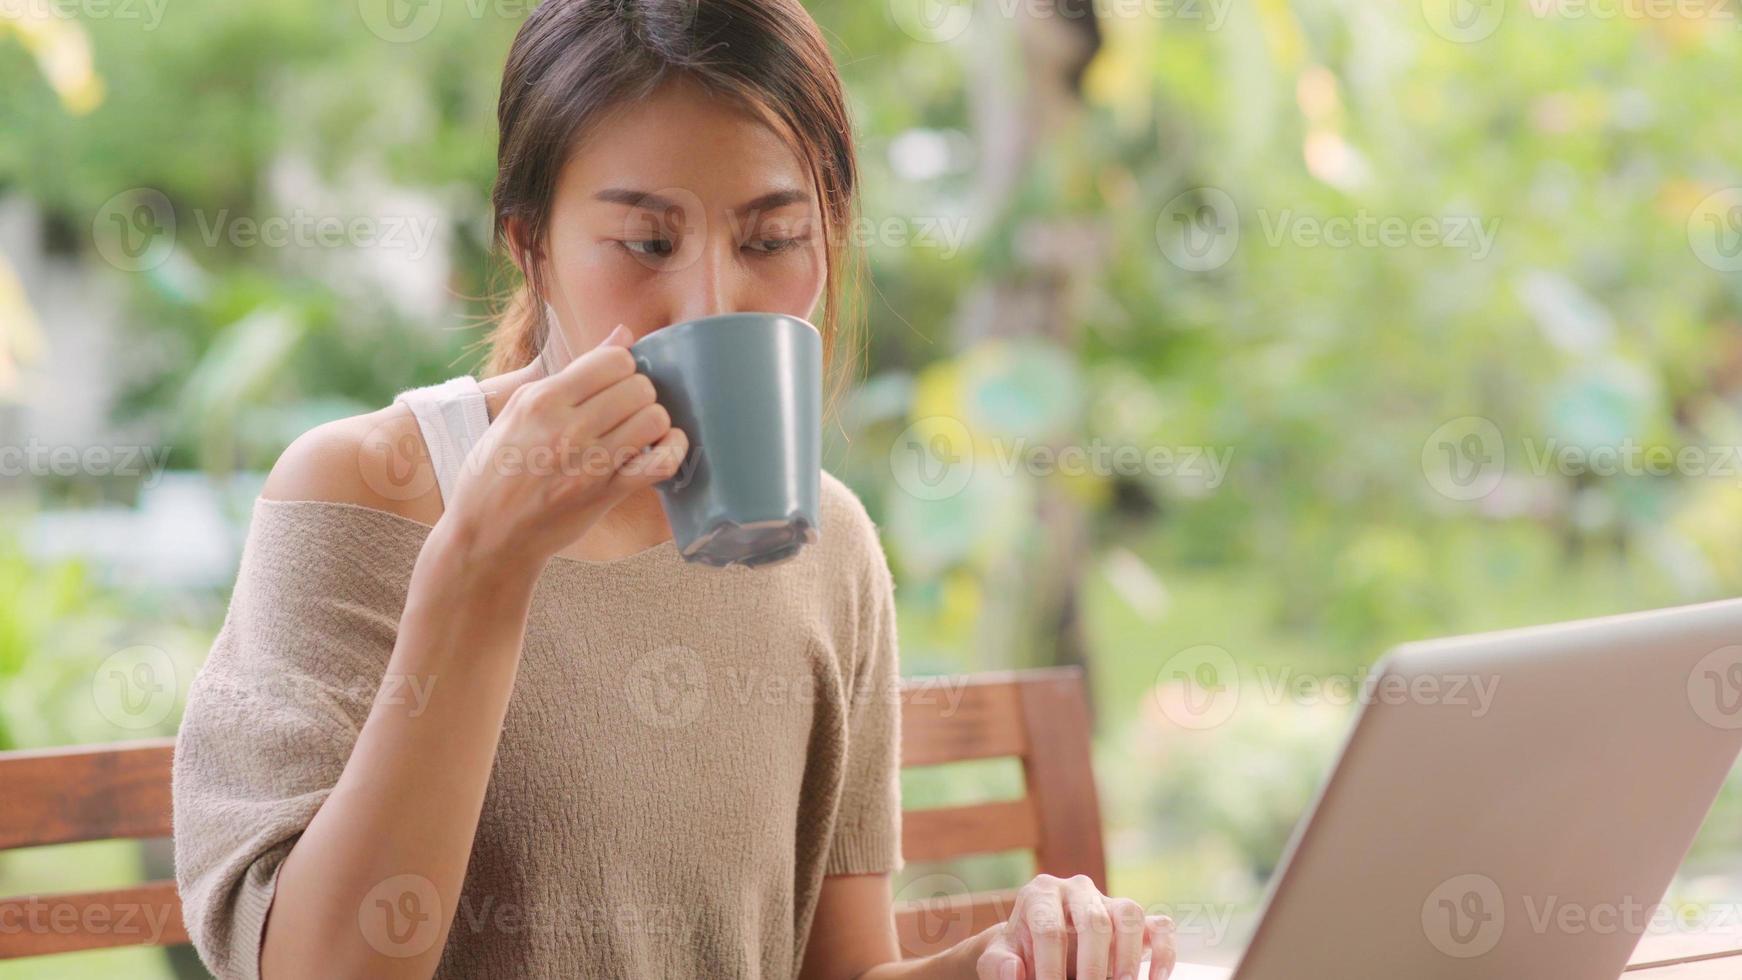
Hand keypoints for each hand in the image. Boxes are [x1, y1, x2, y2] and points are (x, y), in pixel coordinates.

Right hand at [436, 324, 687, 570]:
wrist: (486, 534)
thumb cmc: (497, 468)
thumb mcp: (519, 410)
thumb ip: (573, 371)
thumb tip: (624, 334)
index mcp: (541, 400)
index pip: (613, 360)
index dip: (623, 367)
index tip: (615, 383)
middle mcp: (566, 428)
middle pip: (638, 387)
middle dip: (640, 394)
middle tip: (627, 410)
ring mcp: (588, 464)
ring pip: (654, 419)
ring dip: (655, 421)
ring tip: (639, 430)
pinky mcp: (605, 495)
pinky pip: (660, 463)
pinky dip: (672, 451)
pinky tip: (665, 447)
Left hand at [974, 873, 1175, 979]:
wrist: (1038, 946)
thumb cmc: (1020, 952)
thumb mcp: (1000, 957)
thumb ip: (998, 964)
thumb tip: (1014, 971)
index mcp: (1041, 893)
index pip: (1049, 929)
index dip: (1050, 968)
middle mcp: (1077, 889)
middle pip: (1093, 921)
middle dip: (1093, 966)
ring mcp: (1109, 900)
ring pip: (1130, 915)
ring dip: (1129, 956)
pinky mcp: (1135, 919)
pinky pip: (1159, 926)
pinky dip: (1164, 953)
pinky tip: (1155, 979)